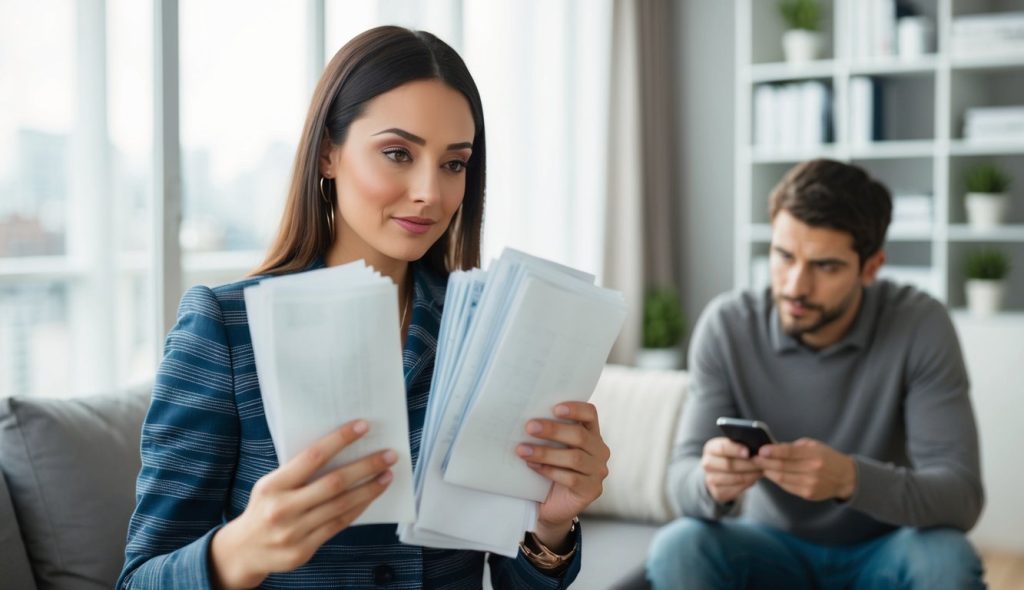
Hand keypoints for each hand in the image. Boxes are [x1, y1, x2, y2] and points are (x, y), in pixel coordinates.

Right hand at [210, 420, 395, 588]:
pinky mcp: (304, 550)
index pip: (312, 456)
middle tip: (389, 455)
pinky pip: (339, 524)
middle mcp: (283, 508)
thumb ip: (299, 471)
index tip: (363, 426)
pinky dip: (358, 508)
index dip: (340, 440)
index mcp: (272, 485)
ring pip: (341, 505)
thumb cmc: (264, 507)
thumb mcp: (271, 484)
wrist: (244, 550)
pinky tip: (371, 496)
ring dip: (369, 489)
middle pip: (334, 483)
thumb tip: (341, 449)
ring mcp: (294, 532)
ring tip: (388, 475)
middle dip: (366, 466)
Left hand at [516, 402, 609, 551]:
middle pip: (580, 435)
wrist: (551, 505)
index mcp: (591, 434)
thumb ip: (548, 434)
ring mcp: (598, 472)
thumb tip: (527, 419)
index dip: (575, 408)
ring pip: (574, 458)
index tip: (555, 408)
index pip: (590, 414)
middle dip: (553, 430)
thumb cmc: (549, 470)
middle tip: (530, 427)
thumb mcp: (551, 448)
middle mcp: (599, 451)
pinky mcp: (592, 490)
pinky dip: (550, 471)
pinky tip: (533, 467)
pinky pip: (572, 478)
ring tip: (523, 450)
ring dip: (546, 453)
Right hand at [701, 437, 762, 503]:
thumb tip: (758, 447)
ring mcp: (710, 479)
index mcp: (710, 448)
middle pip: (729, 464)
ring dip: (750, 475)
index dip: (736, 450)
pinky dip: (747, 484)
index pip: (722, 448)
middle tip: (762, 463)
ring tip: (761, 471)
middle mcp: (707, 463)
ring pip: (734, 478)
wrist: (721, 473)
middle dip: (748, 464)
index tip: (748, 452)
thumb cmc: (732, 456)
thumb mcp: (733, 446)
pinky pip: (735, 489)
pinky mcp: (717, 492)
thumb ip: (742, 444)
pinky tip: (753, 479)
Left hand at [753, 438, 855, 500]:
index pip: (789, 452)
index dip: (773, 451)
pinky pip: (786, 486)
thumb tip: (772, 449)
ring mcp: (810, 484)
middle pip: (782, 467)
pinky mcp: (807, 494)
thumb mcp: (813, 445)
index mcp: (814, 455)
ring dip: (767, 472)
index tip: (760, 450)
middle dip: (765, 462)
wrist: (845, 477)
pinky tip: (770, 474)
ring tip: (758, 466)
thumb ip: (793, 447)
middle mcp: (813, 470)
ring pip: (781, 478)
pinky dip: (776, 480)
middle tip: (753, 458)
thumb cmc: (826, 457)